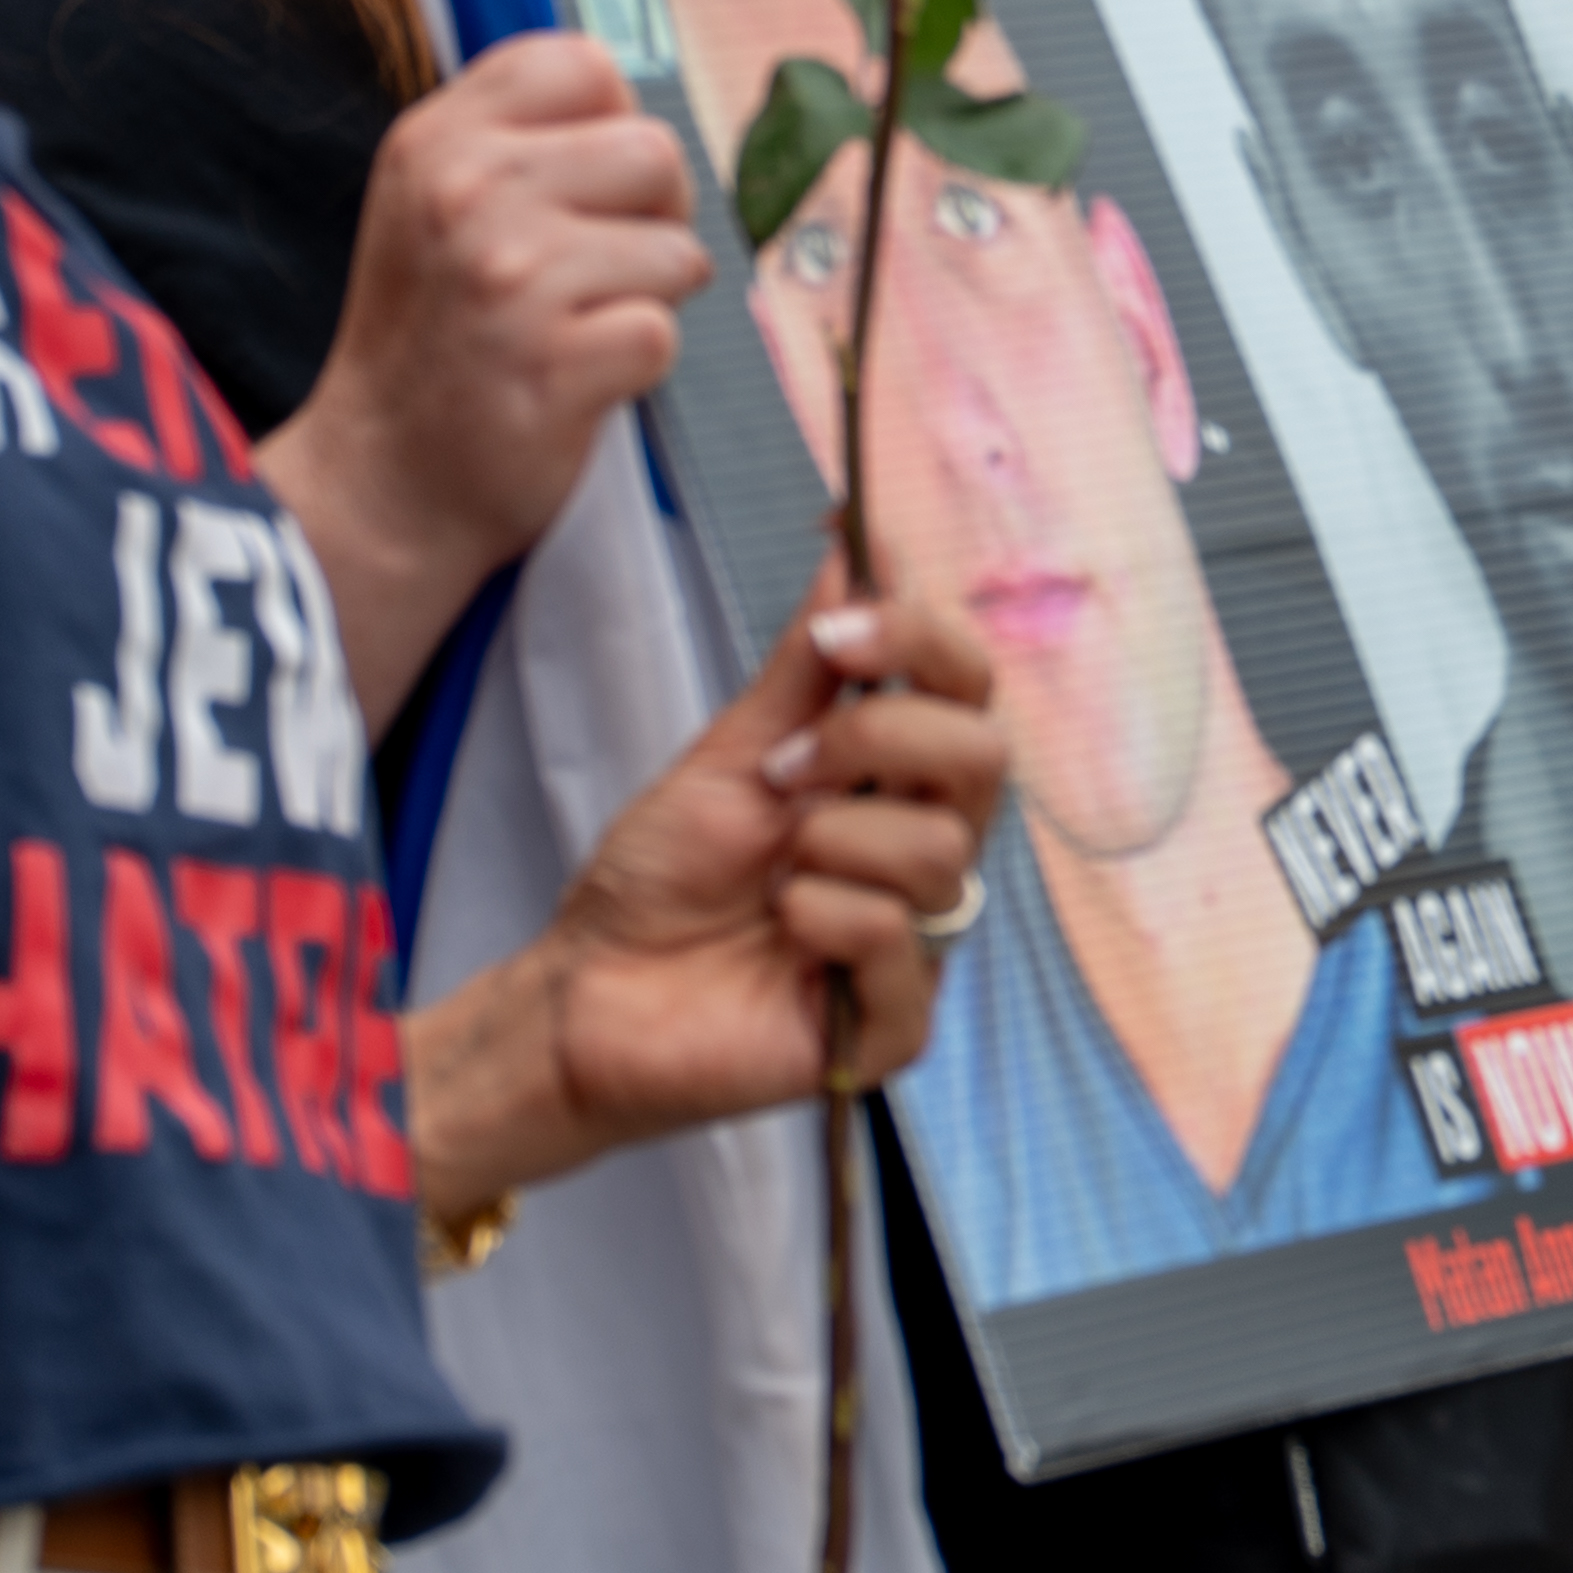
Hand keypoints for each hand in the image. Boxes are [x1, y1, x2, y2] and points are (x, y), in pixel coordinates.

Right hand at [285, 34, 709, 588]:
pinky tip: (577, 381)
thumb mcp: (430, 205)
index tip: (591, 188)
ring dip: (648, 299)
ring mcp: (508, 278)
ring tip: (577, 331)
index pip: (583, 64)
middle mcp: (467, 194)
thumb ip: (516, 142)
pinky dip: (639, 367)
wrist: (378, 480)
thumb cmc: (431, 338)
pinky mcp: (552, 362)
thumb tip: (639, 109)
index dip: (615, 126)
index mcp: (438, 140)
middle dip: (656, 218)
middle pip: (655, 152)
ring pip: (677, 250)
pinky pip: (663, 334)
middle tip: (599, 274)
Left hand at [470, 582, 1008, 1190]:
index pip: (970, 691)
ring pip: (940, 851)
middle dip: (878, 739)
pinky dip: (819, 918)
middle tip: (782, 769)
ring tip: (767, 871)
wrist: (586, 990)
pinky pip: (895, 939)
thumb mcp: (733, 752)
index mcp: (899, 784)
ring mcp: (918, 941)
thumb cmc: (660, 878)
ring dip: (831, 841)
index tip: (834, 632)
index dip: (919, 642)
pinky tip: (777, 930)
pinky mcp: (894, 1026)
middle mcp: (925, 854)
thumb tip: (855, 547)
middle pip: (986, 758)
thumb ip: (806, 665)